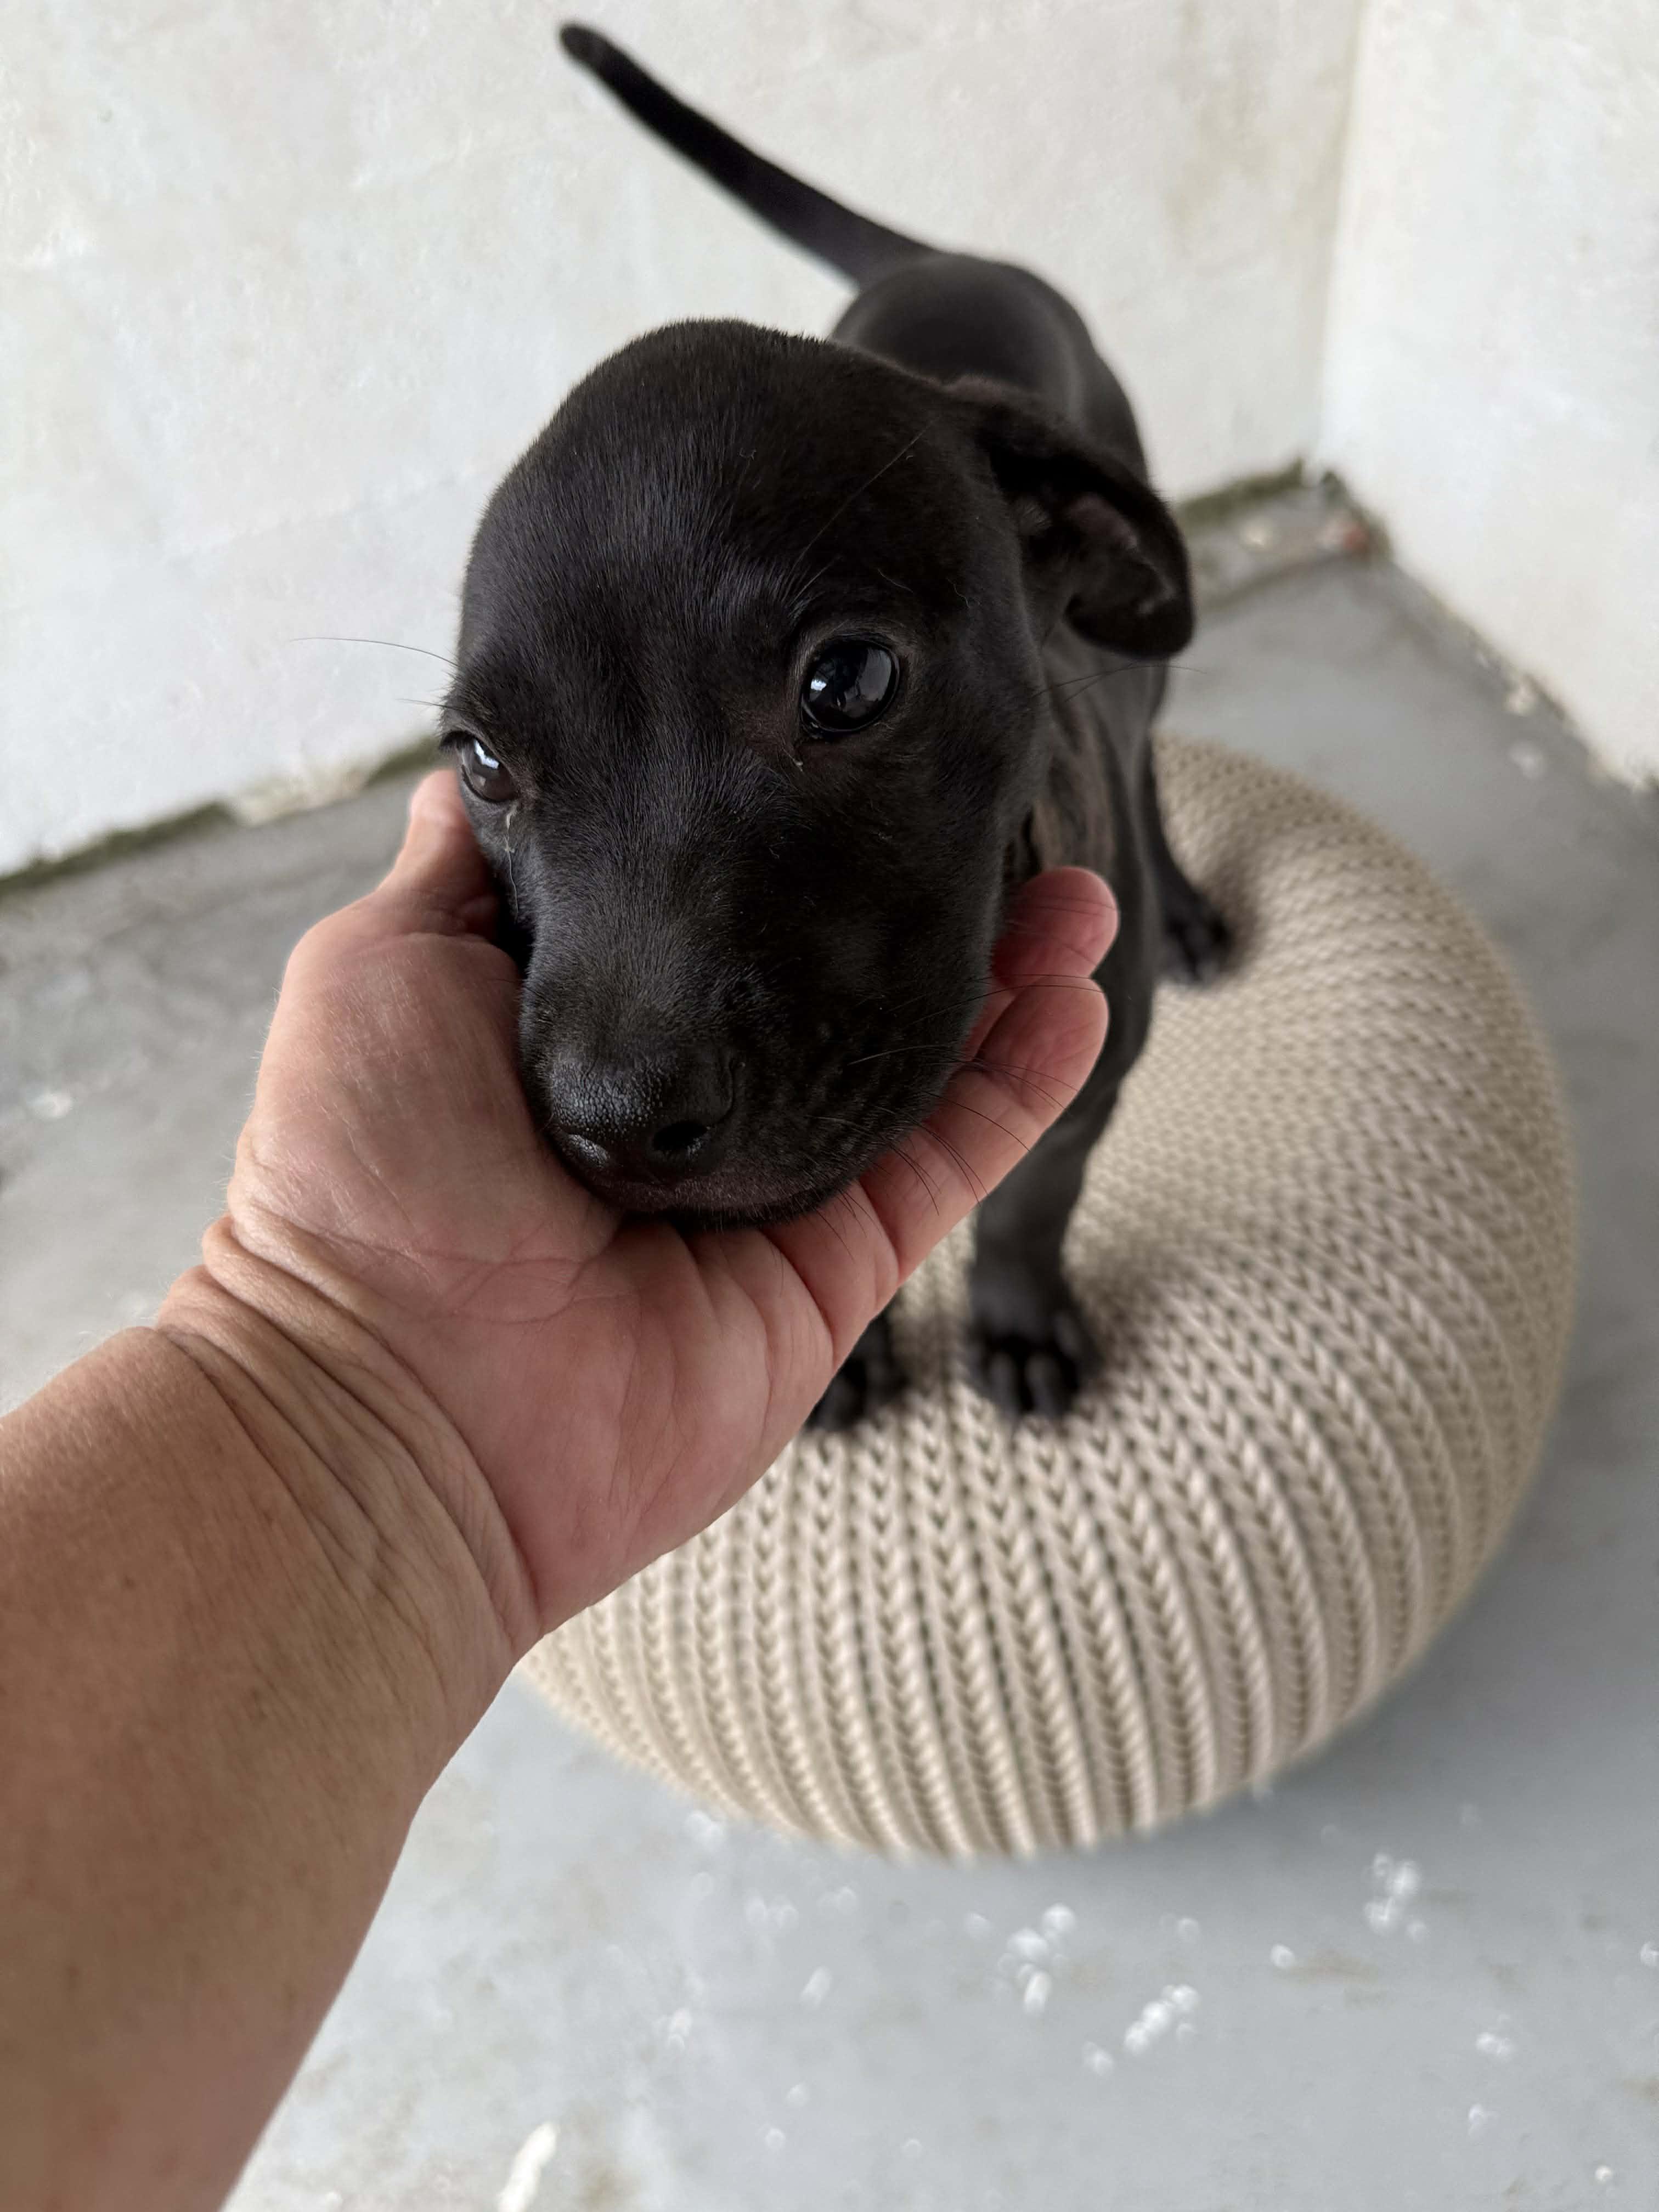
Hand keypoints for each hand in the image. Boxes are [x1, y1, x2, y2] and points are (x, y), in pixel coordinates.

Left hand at [164, 773, 1114, 1642]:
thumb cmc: (359, 1179)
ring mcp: (766, 1190)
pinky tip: (1079, 991)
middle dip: (908, 894)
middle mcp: (684, 1104)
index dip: (782, 836)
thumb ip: (459, 869)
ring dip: (1003, 970)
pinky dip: (1022, 1079)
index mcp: (584, 1031)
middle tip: (982, 806)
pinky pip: (948, 1161)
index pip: (714, 909)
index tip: (849, 758)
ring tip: (1077, 877)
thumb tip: (490, 770)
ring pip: (910, 1061)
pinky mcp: (832, 1271)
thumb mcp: (378, 966)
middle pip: (827, 979)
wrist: (398, 1398)